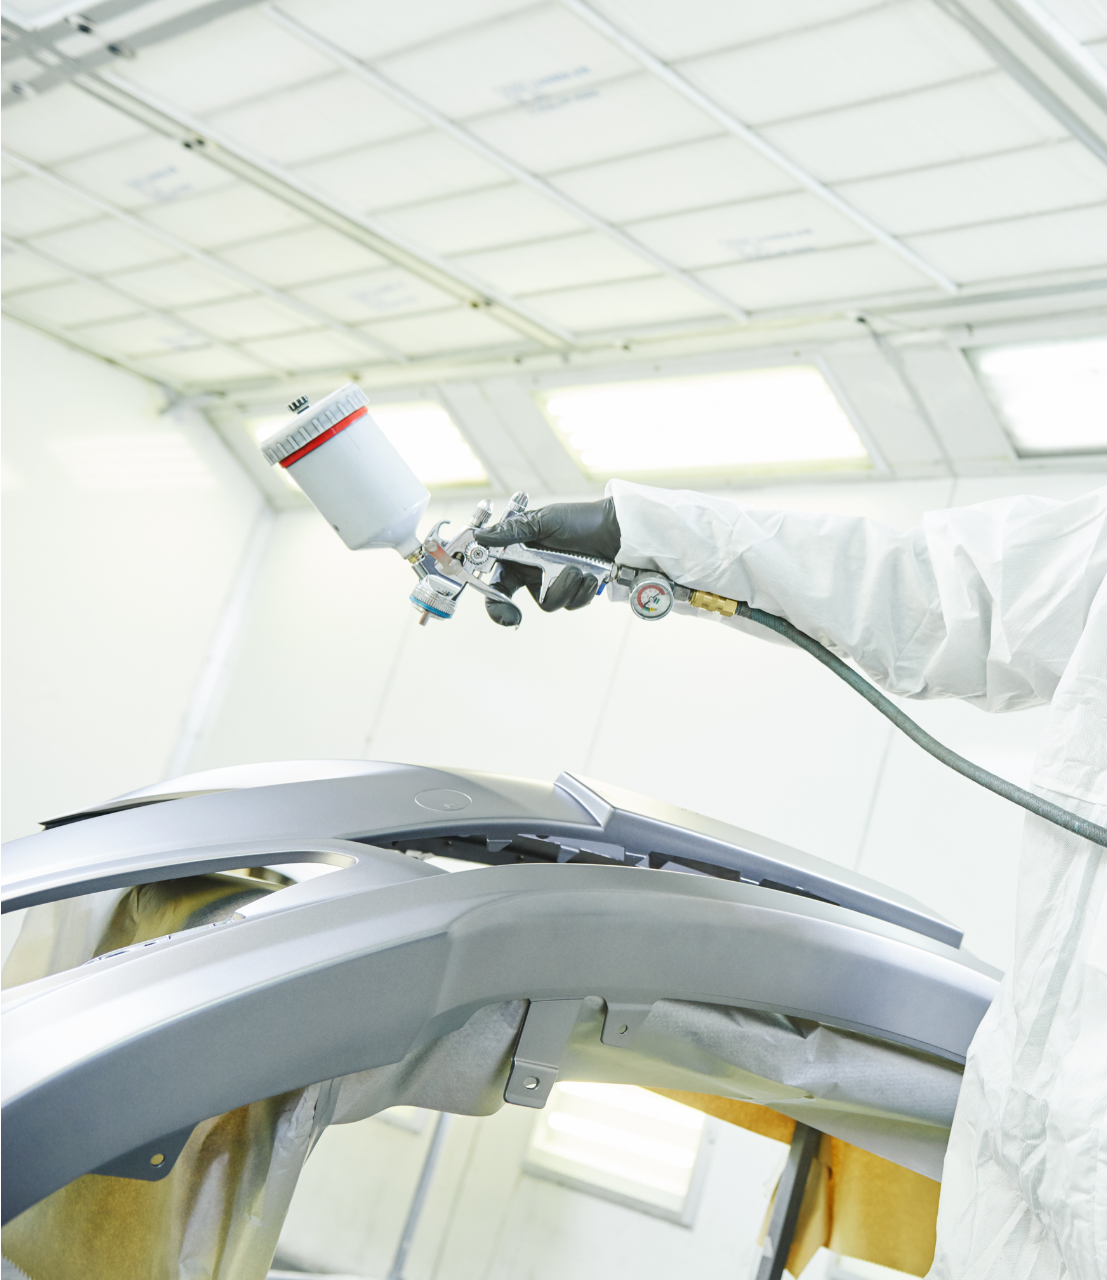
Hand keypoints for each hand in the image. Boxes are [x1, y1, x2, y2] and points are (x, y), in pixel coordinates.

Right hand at [474, 498, 621, 625]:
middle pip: (511, 602)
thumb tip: (481, 537)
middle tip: (514, 618)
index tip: (496, 607)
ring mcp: (552, 583)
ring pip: (548, 604)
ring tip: (578, 569)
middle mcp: (531, 571)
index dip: (491, 597)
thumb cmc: (579, 520)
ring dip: (563, 588)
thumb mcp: (544, 520)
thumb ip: (513, 531)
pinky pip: (570, 604)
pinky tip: (590, 576)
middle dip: (511, 610)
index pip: (495, 579)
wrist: (615, 530)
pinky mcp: (573, 592)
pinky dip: (581, 591)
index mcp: (518, 553)